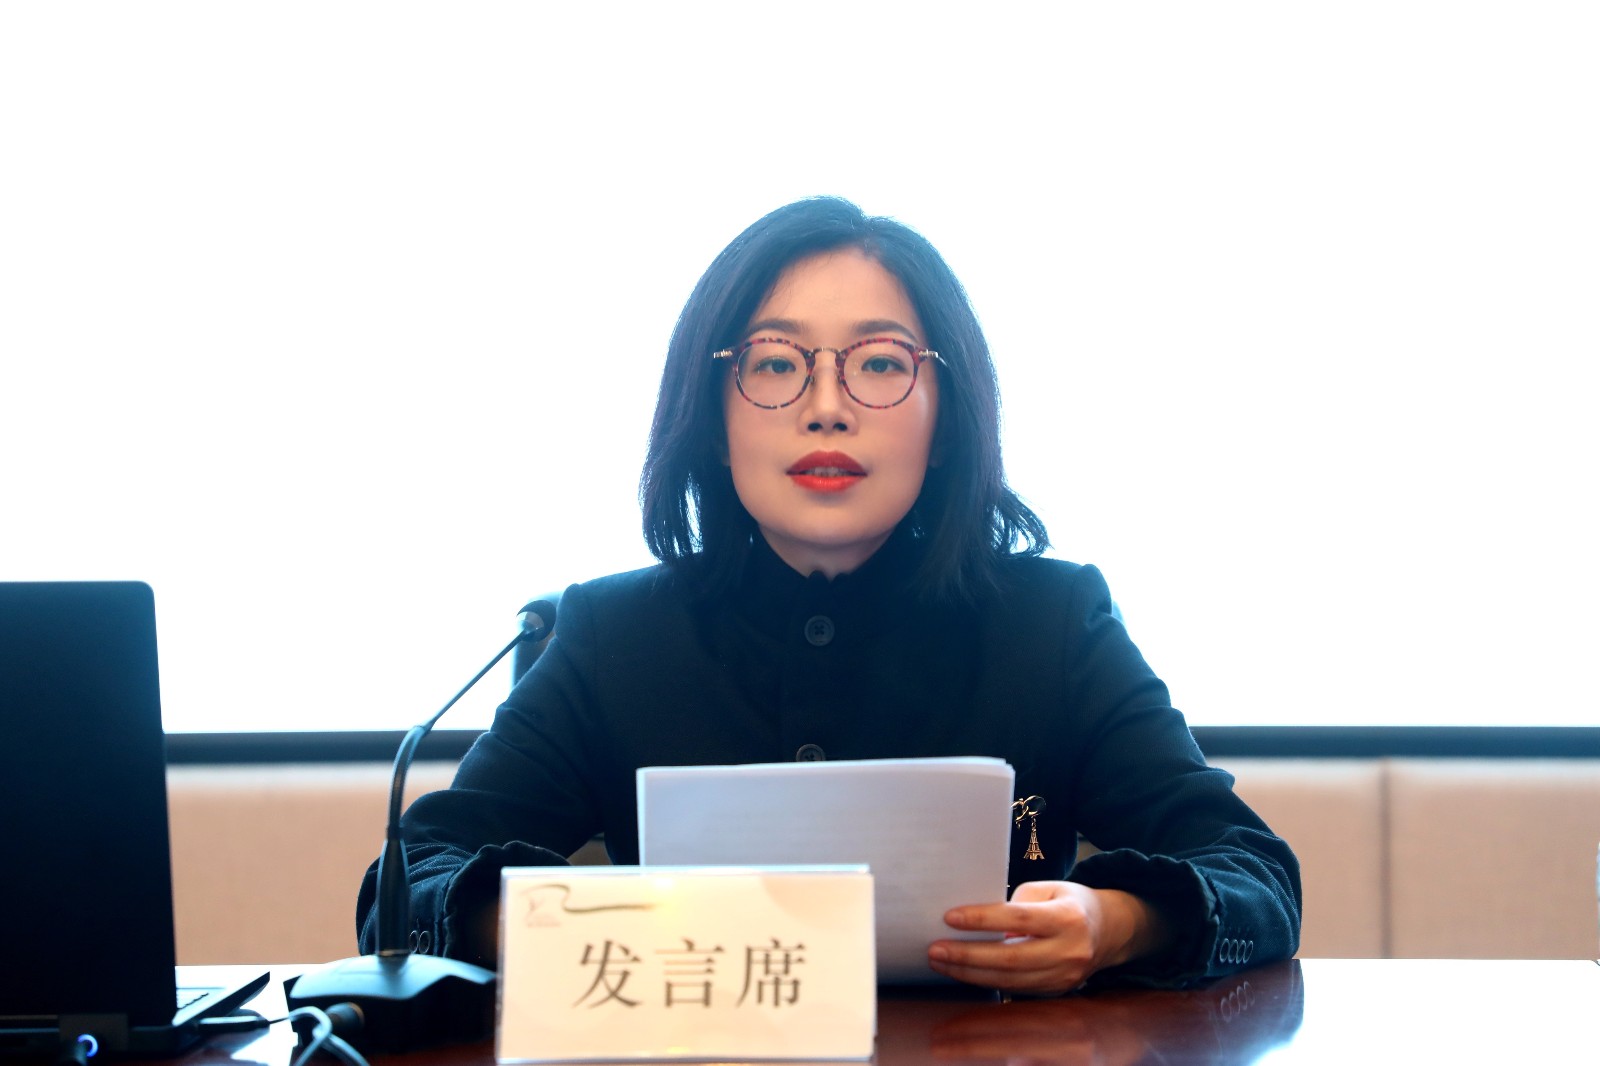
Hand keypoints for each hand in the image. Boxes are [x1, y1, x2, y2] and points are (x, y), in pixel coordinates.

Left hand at [927, 882, 1169, 993]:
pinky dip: (986, 982)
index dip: (982, 919)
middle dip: (968, 956)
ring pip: (1010, 981)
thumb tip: (978, 921)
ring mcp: (1064, 977)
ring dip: (970, 973)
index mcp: (1068, 918)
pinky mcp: (1056, 991)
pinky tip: (963, 972)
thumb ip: (1016, 903)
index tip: (950, 917)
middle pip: (1010, 959)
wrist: (1110, 931)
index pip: (1018, 919)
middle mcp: (1069, 951)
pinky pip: (1015, 990)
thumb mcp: (1049, 888)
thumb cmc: (1072, 903)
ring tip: (941, 962)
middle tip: (935, 949)